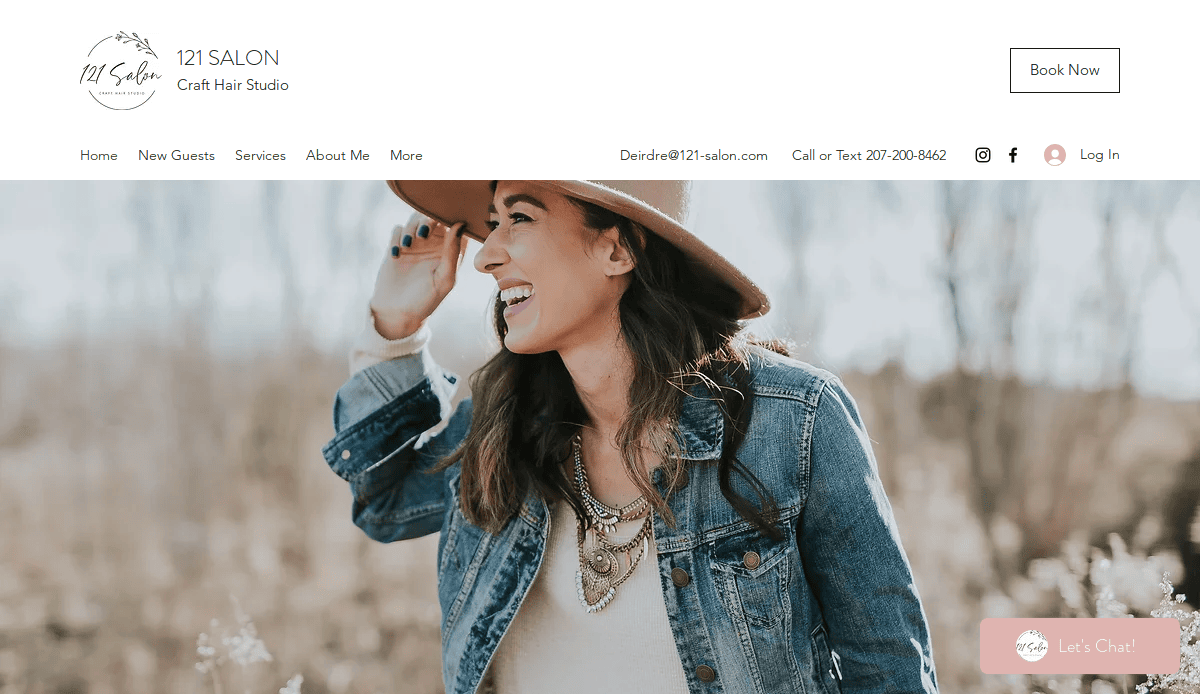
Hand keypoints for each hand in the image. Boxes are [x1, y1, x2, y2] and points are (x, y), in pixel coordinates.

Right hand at [369, 212, 467, 339]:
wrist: (397, 313)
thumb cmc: (426, 301)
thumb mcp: (444, 279)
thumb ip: (453, 252)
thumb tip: (460, 225)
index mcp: (451, 252)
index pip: (457, 225)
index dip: (452, 218)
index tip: (445, 223)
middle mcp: (435, 245)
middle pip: (434, 217)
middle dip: (427, 219)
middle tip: (423, 233)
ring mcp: (415, 245)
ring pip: (414, 219)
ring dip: (411, 227)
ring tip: (407, 245)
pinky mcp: (397, 247)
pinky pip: (397, 229)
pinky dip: (396, 237)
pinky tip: (396, 255)